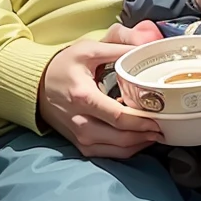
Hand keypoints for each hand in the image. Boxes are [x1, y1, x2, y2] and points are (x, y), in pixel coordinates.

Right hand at [38, 29, 161, 159]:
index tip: (160, 116)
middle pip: (121, 137)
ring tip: (155, 133)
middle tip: (164, 125)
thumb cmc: (64, 65)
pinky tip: (138, 139)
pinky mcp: (80, 145)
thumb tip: (146, 46)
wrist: (35, 86)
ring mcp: (79, 136)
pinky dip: (126, 150)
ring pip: (117, 150)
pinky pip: (108, 154)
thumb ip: (118, 45)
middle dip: (146, 134)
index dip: (142, 120)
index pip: (118, 117)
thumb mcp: (89, 48)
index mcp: (84, 96)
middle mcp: (80, 121)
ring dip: (139, 144)